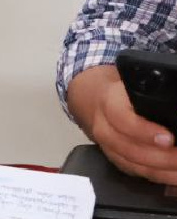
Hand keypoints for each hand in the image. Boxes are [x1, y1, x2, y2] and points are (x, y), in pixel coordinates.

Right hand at [70, 65, 176, 183]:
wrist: (91, 97)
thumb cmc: (119, 90)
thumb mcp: (130, 82)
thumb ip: (151, 92)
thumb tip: (175, 102)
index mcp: (108, 103)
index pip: (122, 120)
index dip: (145, 132)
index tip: (169, 138)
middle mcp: (104, 128)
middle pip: (129, 149)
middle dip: (162, 157)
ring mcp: (107, 147)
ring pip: (134, 164)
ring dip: (163, 171)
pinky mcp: (116, 159)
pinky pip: (137, 172)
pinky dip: (159, 177)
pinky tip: (176, 176)